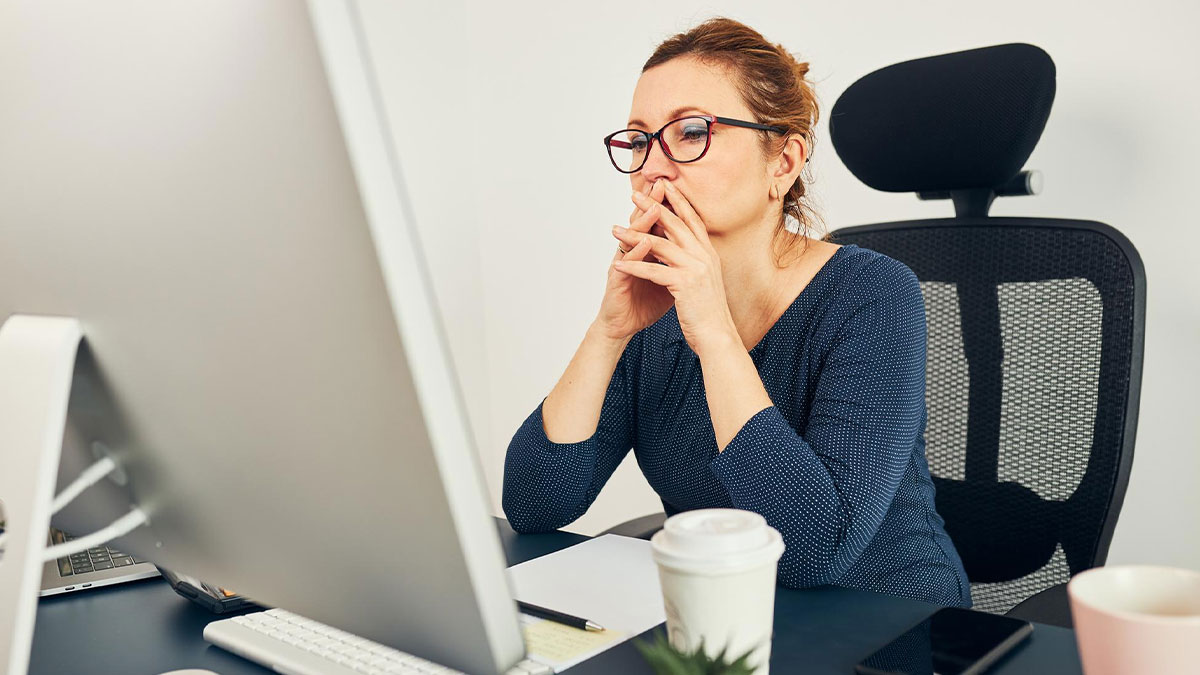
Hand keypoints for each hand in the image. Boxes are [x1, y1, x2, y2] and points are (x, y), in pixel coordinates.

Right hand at [592, 181, 675, 340]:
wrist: (624, 326)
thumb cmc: (643, 304)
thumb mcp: (668, 282)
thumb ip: (679, 265)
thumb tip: (700, 256)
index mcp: (646, 253)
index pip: (657, 225)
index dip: (666, 209)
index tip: (678, 190)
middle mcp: (633, 254)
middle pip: (642, 224)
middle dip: (652, 204)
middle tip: (662, 184)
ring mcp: (624, 265)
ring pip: (632, 238)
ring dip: (643, 223)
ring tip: (654, 207)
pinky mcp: (617, 280)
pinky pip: (626, 263)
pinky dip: (636, 252)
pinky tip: (644, 242)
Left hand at [610, 179, 737, 354]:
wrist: (717, 335)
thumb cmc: (708, 311)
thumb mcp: (703, 278)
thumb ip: (695, 260)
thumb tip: (684, 245)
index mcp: (709, 252)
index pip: (692, 219)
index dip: (677, 200)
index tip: (663, 185)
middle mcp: (704, 255)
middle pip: (674, 223)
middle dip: (653, 206)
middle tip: (635, 194)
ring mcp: (696, 268)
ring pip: (659, 244)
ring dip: (633, 236)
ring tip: (614, 230)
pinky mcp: (684, 284)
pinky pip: (652, 270)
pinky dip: (633, 267)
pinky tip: (617, 264)